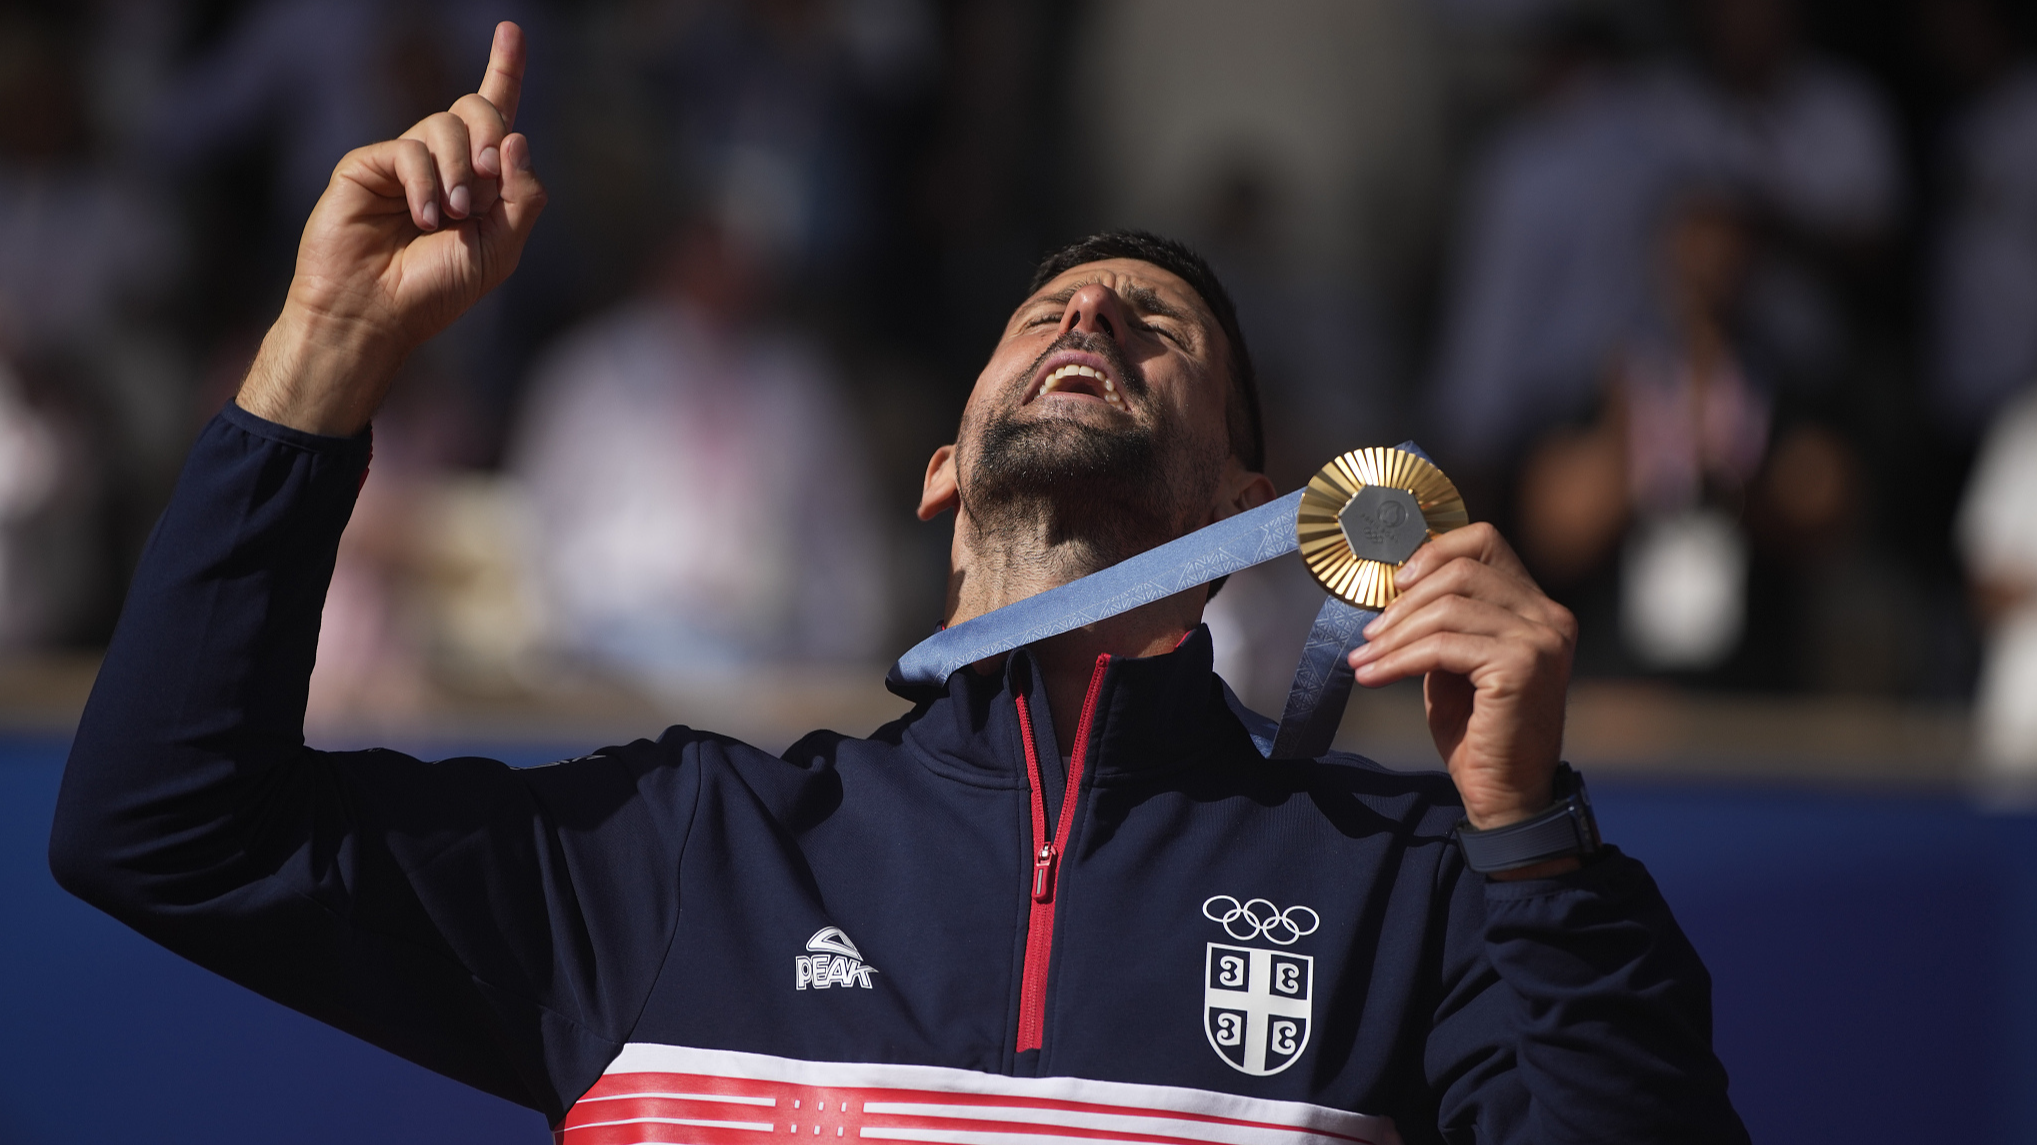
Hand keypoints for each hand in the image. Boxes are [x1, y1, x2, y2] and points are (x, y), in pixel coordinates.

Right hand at [237, 22, 545, 435]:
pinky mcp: (367, 165)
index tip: (512, 31)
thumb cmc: (436, 290)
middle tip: (486, 181)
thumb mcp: (500, 249)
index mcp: (478, 180)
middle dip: (490, 135)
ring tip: (449, 218)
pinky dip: (426, 184)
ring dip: (459, 173)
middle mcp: (441, 162)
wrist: (377, 315)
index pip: (495, 114)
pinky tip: (424, 219)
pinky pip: (409, 149)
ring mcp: (402, 161)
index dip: (505, 70)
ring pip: (445, 127)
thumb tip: (516, 137)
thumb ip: (521, 197)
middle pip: (477, 110)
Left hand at [1348, 523, 1576, 837]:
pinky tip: (1373, 675)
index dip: (1434, 552)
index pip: (1486, 541)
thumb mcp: (1456, 664)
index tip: (1395, 584)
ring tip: (1364, 658)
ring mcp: (1541, 640)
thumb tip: (1397, 586)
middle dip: (1403, 602)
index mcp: (1538, 608)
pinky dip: (1399, 660)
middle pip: (1460, 572)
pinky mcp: (1521, 666)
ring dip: (1394, 634)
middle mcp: (1549, 617)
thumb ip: (1443, 622)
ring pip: (1446, 609)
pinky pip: (1442, 647)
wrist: (1507, 795)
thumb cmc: (1478, 732)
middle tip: (1369, 634)